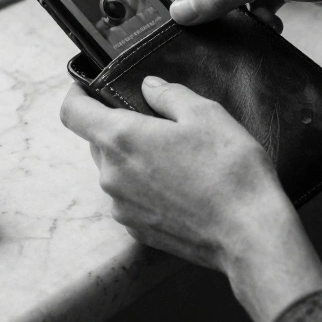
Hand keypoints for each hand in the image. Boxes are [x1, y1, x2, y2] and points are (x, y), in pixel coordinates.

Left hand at [60, 77, 321, 321]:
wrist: (248, 234)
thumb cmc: (230, 172)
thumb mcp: (206, 114)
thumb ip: (169, 94)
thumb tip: (149, 87)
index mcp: (122, 138)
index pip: (72, 111)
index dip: (77, 94)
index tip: (88, 88)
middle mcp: (111, 174)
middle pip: (97, 140)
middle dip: (120, 128)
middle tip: (159, 126)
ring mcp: (121, 206)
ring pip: (115, 170)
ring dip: (134, 159)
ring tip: (177, 160)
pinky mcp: (136, 228)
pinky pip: (129, 197)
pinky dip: (145, 188)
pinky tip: (179, 188)